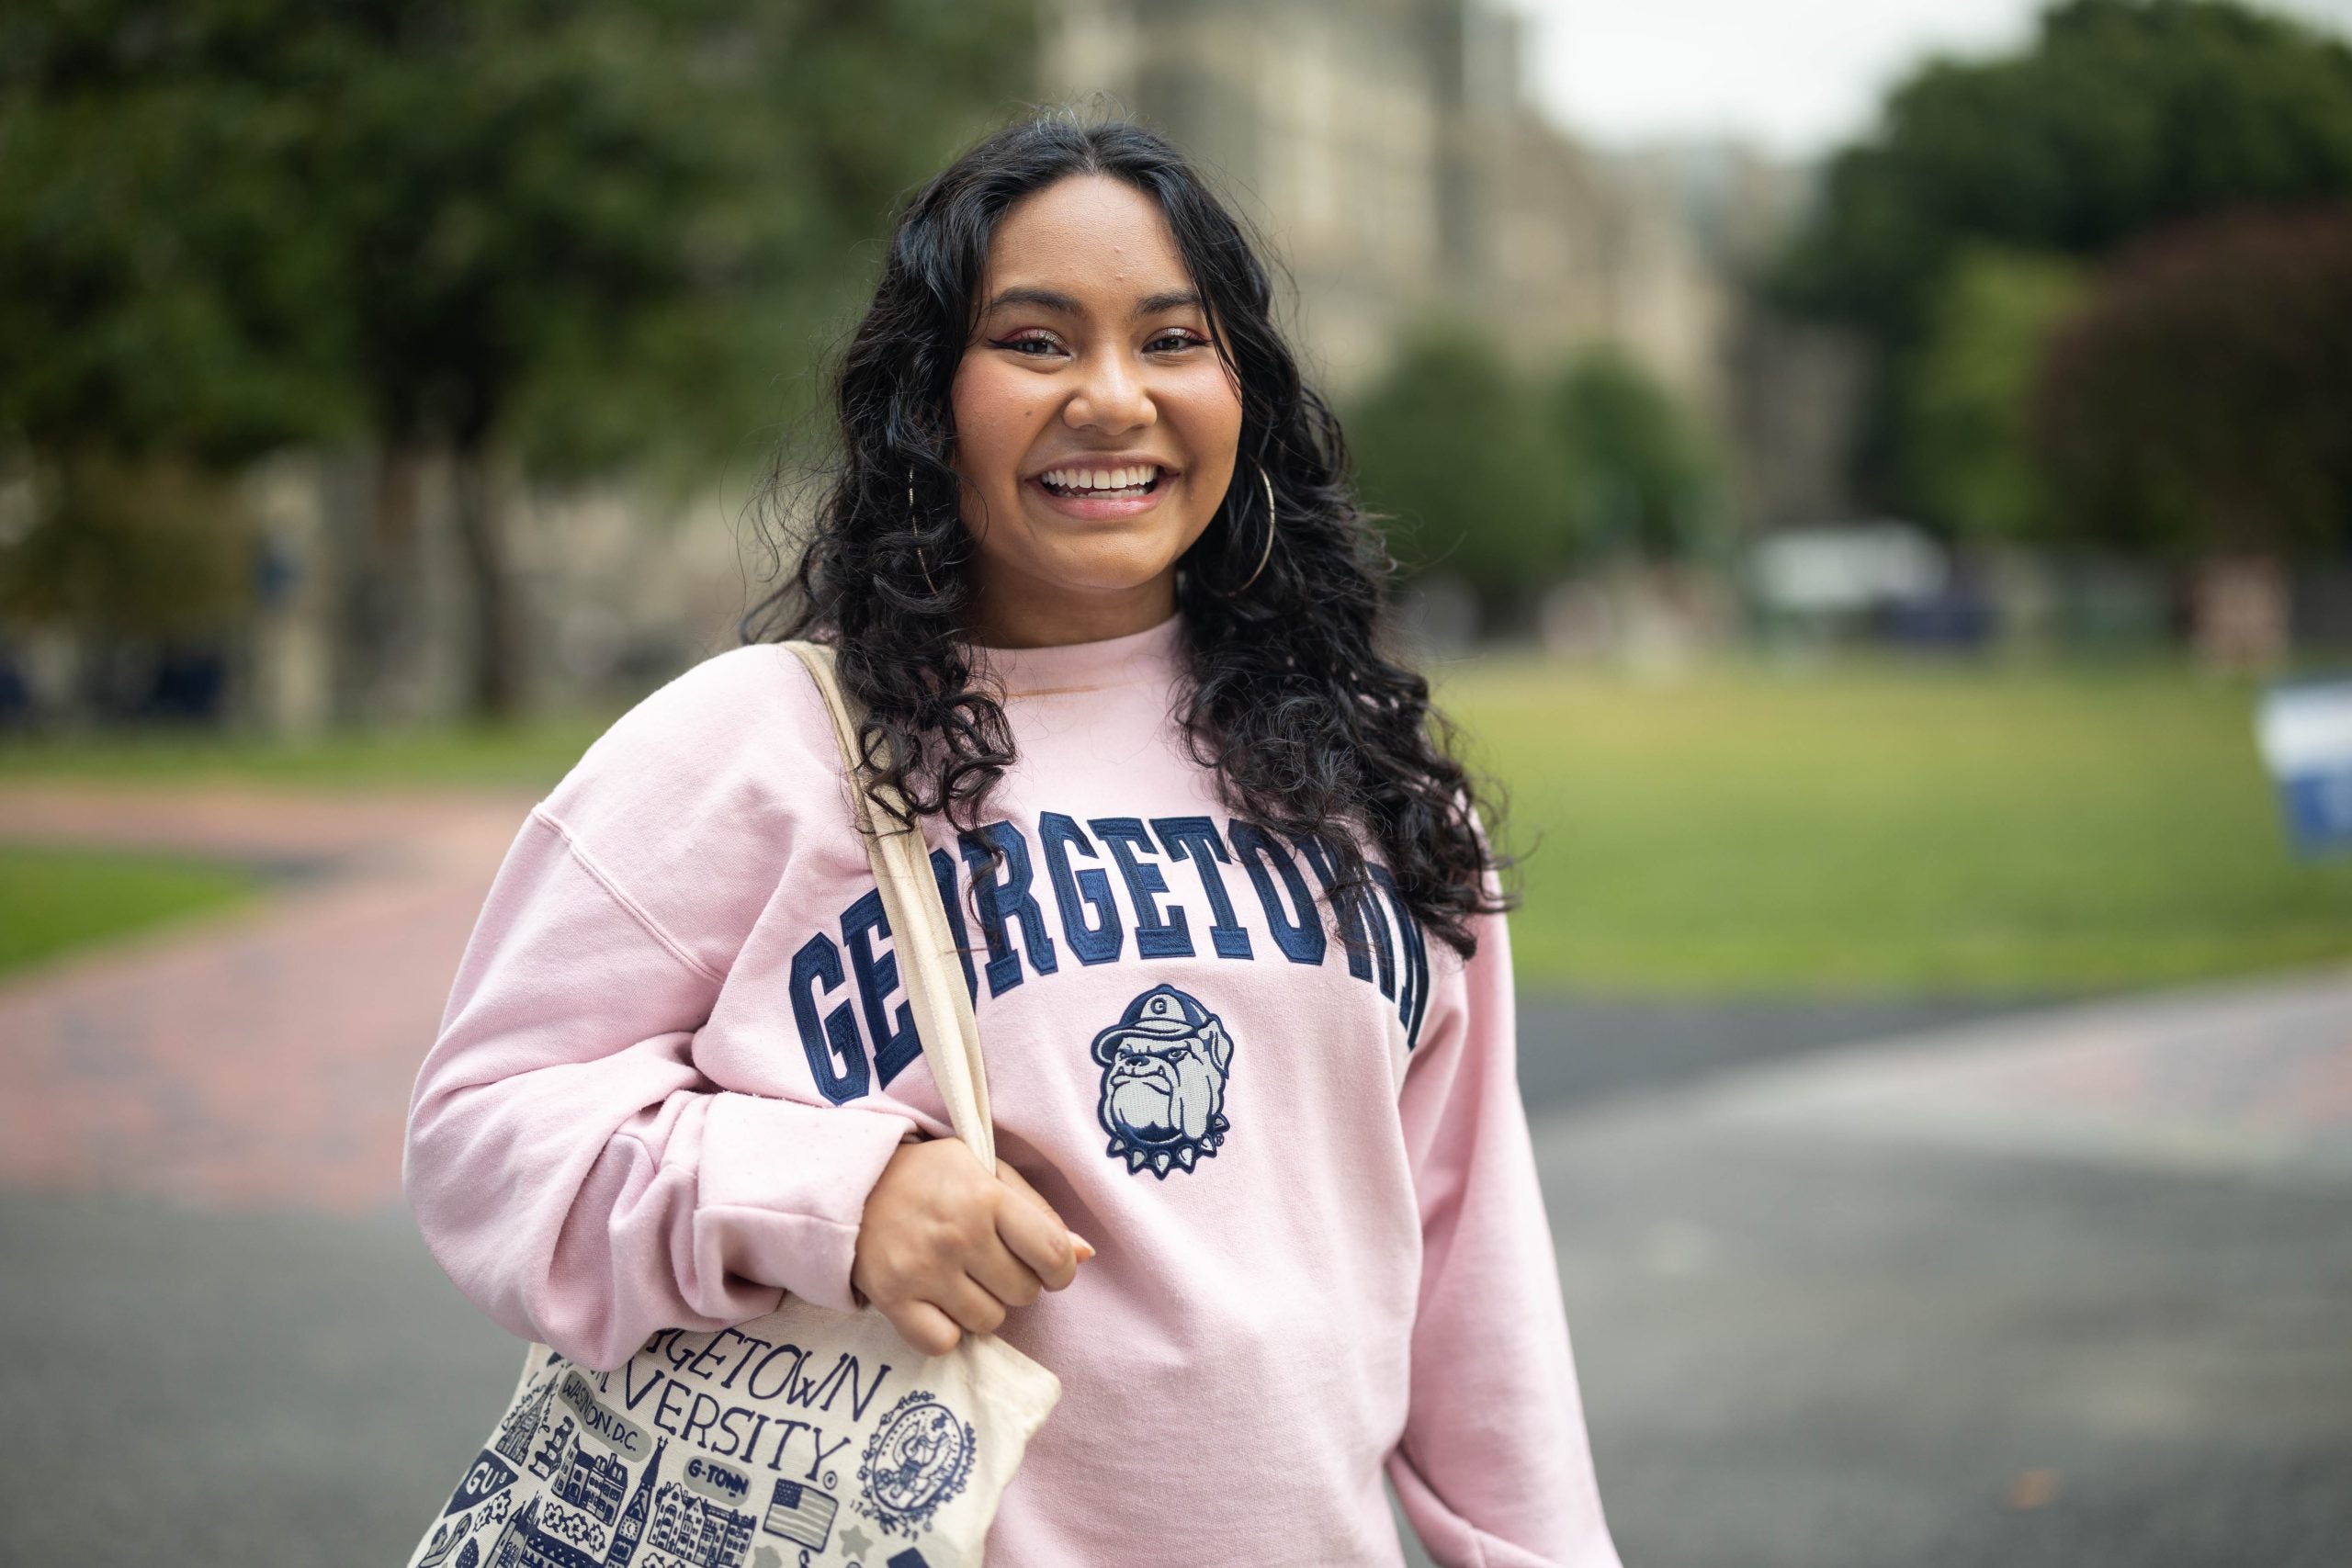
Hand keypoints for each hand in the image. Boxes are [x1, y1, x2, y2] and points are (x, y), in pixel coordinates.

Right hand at [850, 1137, 1094, 1355]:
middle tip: (988, 1262)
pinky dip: (946, 1330)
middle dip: (1015, 1282)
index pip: (1051, 1254)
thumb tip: (1083, 1254)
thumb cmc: (930, 1177)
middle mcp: (958, 1235)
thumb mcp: (986, 1172)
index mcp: (986, 1197)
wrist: (851, 1184)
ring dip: (982, 1306)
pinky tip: (936, 1302)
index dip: (1060, 1271)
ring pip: (988, 1322)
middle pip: (1022, 1293)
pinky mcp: (893, 1299)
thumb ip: (1036, 1211)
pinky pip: (944, 1343)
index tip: (1048, 1269)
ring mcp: (924, 1270)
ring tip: (960, 1278)